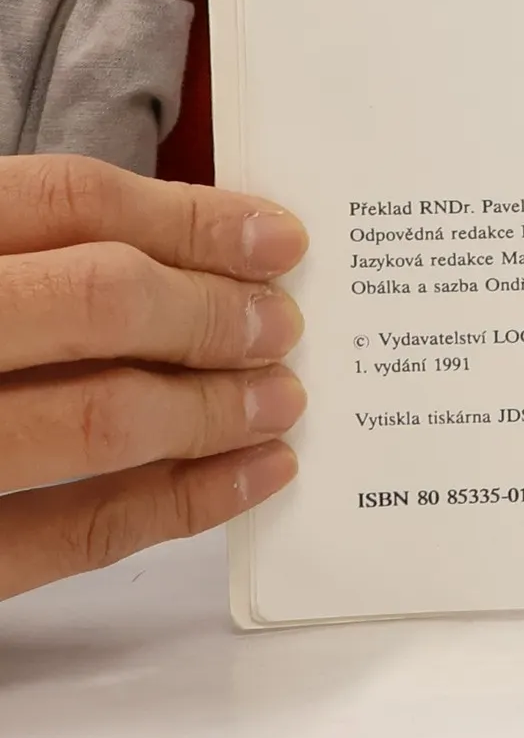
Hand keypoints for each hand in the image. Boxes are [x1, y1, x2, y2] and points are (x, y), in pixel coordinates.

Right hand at [0, 155, 306, 601]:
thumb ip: (19, 254)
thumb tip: (185, 251)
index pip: (66, 202)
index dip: (190, 217)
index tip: (275, 238)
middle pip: (97, 300)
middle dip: (213, 314)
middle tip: (283, 326)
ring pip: (94, 421)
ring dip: (212, 410)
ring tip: (280, 399)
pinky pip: (72, 534)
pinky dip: (179, 504)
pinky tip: (248, 478)